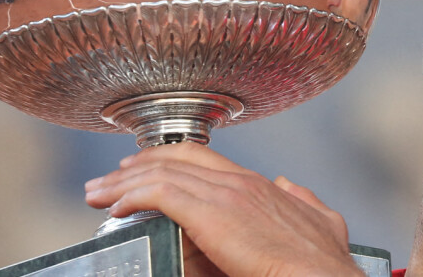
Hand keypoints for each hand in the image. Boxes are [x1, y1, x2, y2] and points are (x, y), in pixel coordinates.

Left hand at [85, 143, 362, 276]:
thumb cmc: (325, 265)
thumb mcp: (323, 223)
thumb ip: (304, 201)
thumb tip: (289, 184)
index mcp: (255, 184)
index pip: (199, 157)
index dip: (165, 158)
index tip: (139, 167)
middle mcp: (236, 181)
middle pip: (174, 158)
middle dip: (136, 166)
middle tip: (108, 178)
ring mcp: (225, 194)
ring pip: (162, 173)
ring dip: (123, 182)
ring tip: (97, 193)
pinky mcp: (213, 213)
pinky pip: (162, 194)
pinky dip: (135, 196)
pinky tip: (116, 207)